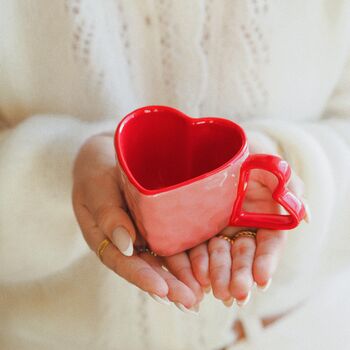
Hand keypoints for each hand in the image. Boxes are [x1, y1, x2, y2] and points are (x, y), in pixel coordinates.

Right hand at [72, 133, 202, 311]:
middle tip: (191, 302)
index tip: (162, 290)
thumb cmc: (96, 170)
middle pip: (146, 267)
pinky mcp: (158, 224)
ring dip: (181, 277)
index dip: (141, 277)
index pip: (122, 262)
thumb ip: (107, 214)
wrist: (107, 157)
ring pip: (162, 259)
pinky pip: (172, 242)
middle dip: (169, 286)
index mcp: (105, 238)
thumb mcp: (95, 187)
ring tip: (201, 294)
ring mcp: (143, 234)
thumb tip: (125, 245)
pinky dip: (187, 256)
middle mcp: (126, 242)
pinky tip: (203, 268)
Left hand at [187, 168, 307, 305]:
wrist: (221, 150)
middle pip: (243, 256)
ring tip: (217, 291)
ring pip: (221, 257)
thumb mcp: (273, 167)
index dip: (266, 262)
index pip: (268, 245)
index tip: (262, 279)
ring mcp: (219, 230)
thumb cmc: (252, 157)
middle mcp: (242, 229)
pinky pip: (196, 247)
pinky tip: (197, 275)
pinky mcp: (197, 228)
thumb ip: (291, 189)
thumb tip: (307, 216)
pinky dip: (197, 263)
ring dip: (220, 276)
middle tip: (237, 294)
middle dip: (241, 276)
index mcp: (264, 220)